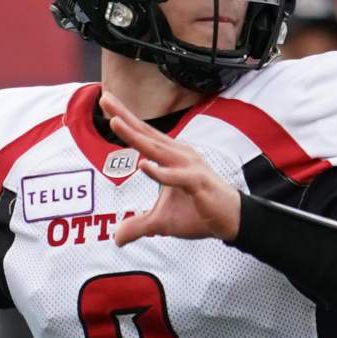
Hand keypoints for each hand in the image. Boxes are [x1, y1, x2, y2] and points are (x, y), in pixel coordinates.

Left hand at [100, 92, 241, 245]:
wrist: (231, 220)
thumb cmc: (198, 212)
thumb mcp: (162, 222)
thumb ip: (138, 226)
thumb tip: (118, 239)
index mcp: (170, 156)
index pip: (143, 135)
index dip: (124, 118)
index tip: (105, 101)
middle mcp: (179, 155)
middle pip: (147, 134)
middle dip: (125, 117)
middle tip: (105, 99)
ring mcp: (189, 167)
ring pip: (158, 150)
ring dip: (136, 137)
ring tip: (115, 123)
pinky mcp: (198, 183)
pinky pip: (176, 177)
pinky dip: (160, 172)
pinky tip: (143, 165)